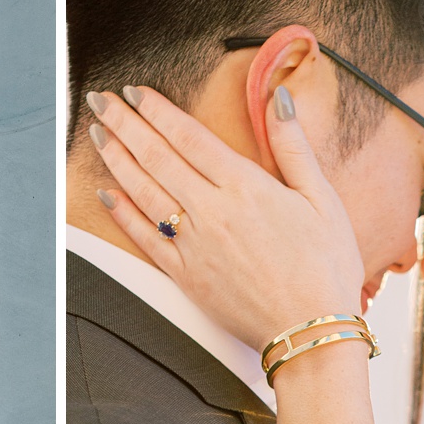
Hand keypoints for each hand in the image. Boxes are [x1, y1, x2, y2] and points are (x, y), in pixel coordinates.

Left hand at [85, 85, 365, 349]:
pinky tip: (107, 192)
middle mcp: (212, 212)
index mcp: (246, 187)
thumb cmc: (326, 266)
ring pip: (144, 193)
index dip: (157, 110)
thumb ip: (293, 147)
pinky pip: (144, 239)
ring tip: (98, 133)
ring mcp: (193, 245)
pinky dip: (122, 213)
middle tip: (100, 101)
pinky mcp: (185, 276)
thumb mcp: (322, 199)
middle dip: (125, 124)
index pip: (188, 137)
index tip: (134, 91)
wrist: (309, 332)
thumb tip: (281, 97)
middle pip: (157, 158)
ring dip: (117, 160)